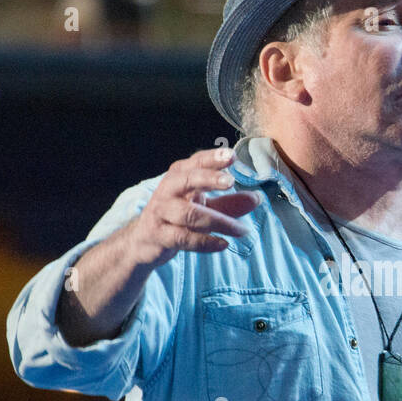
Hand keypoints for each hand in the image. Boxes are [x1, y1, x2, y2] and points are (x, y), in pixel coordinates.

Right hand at [126, 147, 262, 267]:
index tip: (232, 156)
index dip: (213, 158)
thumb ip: (229, 203)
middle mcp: (168, 190)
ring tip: (242, 230)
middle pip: (187, 180)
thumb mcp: (204, 206)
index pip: (196, 162)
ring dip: (219, 222)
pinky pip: (183, 238)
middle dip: (208, 178)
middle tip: (230, 181)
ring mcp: (161, 213)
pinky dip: (205, 242)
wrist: (144, 241)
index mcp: (180, 177)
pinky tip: (223, 244)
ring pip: (189, 214)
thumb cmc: (177, 217)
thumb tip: (257, 198)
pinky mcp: (159, 235)